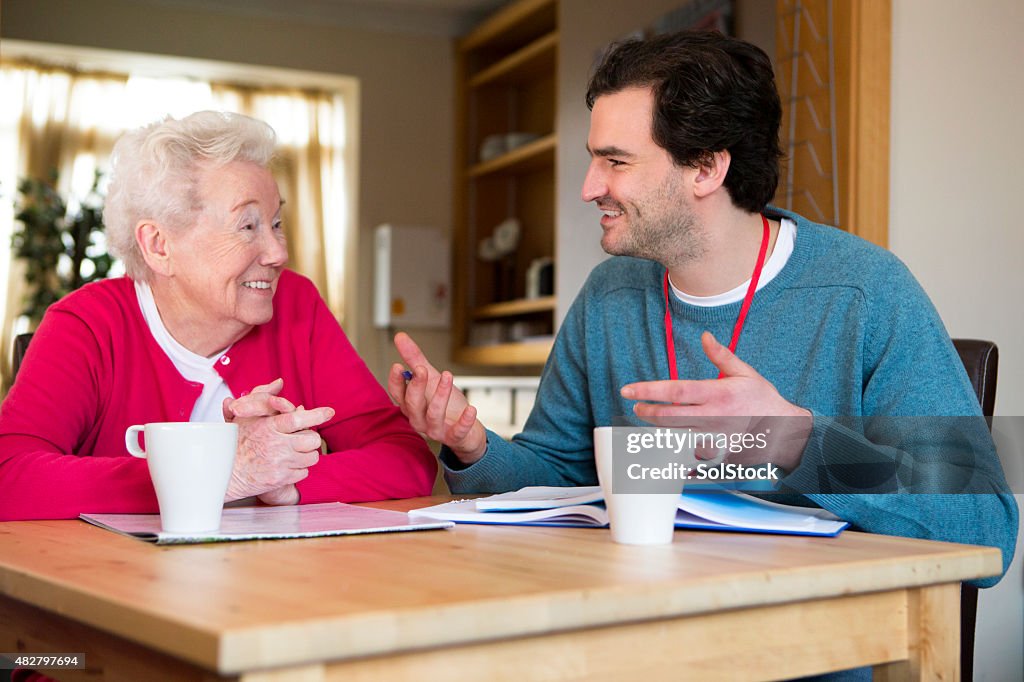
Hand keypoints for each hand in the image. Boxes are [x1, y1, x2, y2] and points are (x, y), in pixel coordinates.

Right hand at [221, 378, 333, 502]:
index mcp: (268, 427)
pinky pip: (303, 473)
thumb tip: (278, 382)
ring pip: (311, 457)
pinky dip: (299, 470)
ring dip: (307, 455)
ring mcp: (279, 463)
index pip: (298, 418)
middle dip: (311, 439)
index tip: (329, 412)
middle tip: (303, 439)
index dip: (316, 414)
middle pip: (312, 439)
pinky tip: (288, 465)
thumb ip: (262, 397)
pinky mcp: (280, 479)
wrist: (222, 472)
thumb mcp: (245, 416)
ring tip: (295, 453)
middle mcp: (276, 444)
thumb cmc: (233, 442)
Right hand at [387, 332, 486, 464]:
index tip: (398, 366)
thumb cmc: (447, 405)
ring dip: (440, 396)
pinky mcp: (453, 438)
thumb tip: (399, 336)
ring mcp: (435, 430)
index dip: (396, 382)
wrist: (467, 430)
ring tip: (448, 376)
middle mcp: (419, 419)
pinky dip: (464, 421)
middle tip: (422, 369)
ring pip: (433, 415)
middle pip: (412, 404)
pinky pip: (457, 432)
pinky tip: (471, 409)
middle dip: (416, 386)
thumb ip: (415, 359)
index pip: (397, 394)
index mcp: (411, 405)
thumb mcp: (432, 378)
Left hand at [620, 332, 811, 471]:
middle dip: (647, 412)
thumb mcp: (745, 372)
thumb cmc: (763, 399)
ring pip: (674, 435)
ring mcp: (713, 439)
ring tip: (651, 419)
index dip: (648, 391)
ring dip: (659, 428)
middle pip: (668, 417)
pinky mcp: (716, 454)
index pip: (675, 391)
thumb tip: (704, 336)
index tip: (628, 390)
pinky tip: (667, 443)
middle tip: (637, 408)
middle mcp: (712, 418)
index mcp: (717, 394)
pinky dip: (675, 448)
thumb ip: (722, 356)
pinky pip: (687, 453)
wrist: (784, 430)